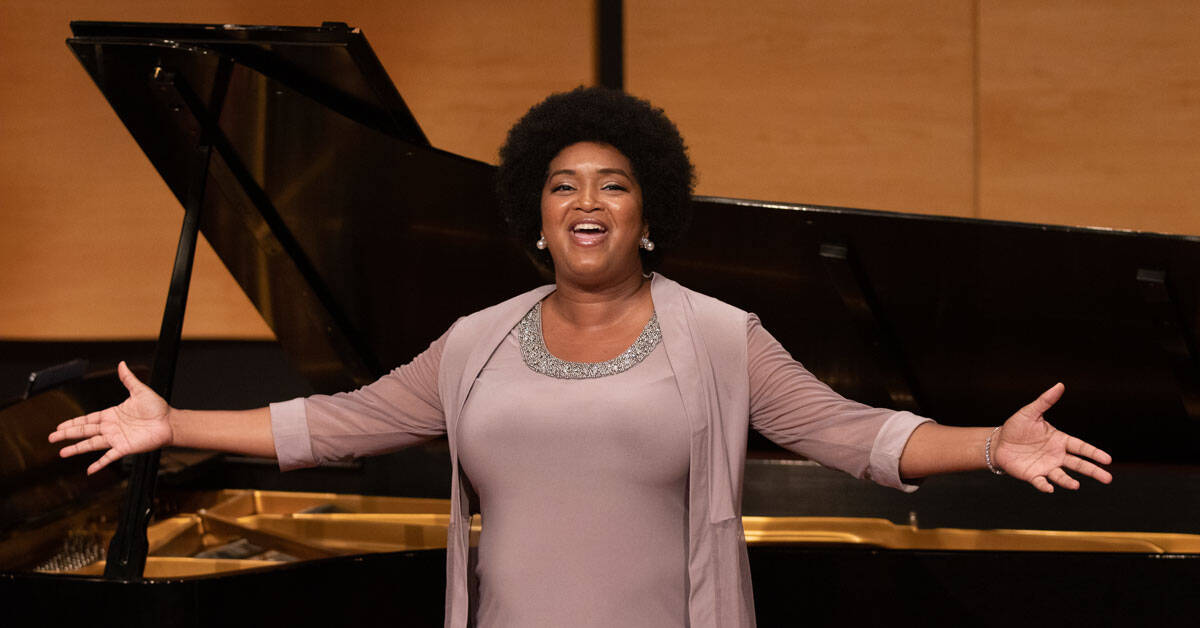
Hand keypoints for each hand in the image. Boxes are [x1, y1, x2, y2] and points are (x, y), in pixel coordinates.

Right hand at [48, 361, 172, 474]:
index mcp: (112, 415)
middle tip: (52, 437)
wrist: (170, 422)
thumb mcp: (139, 391)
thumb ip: (128, 379)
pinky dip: (99, 464)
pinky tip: (89, 470)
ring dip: (77, 448)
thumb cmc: (157, 408)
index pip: (88, 419)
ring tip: (62, 453)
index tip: (60, 426)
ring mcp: (117, 438)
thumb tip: (122, 363)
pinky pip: (109, 457)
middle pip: (85, 431)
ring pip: (92, 444)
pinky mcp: (125, 448)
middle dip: (67, 434)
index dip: (73, 422)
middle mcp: (111, 428)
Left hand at [993, 383, 1112, 492]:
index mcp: (1060, 440)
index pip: (1081, 447)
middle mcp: (1056, 455)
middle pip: (1078, 464)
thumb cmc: (1016, 427)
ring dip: (1068, 481)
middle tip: (1108, 479)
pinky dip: (1045, 485)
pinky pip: (1041, 482)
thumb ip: (1045, 401)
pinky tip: (1049, 488)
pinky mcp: (1032, 475)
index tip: (1107, 459)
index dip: (1093, 453)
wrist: (999, 443)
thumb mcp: (1030, 412)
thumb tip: (1060, 385)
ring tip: (1076, 485)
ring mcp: (1046, 466)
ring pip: (1062, 476)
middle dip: (1093, 471)